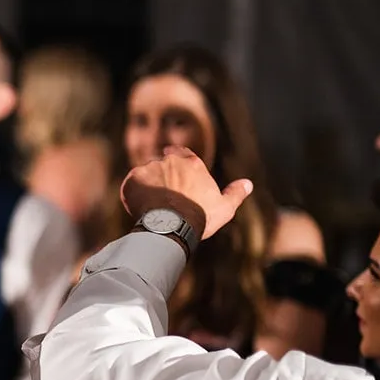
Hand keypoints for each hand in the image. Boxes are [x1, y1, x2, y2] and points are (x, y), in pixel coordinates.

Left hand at [121, 145, 252, 240]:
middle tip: (163, 196)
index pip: (183, 153)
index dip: (178, 160)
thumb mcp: (225, 207)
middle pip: (162, 164)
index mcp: (192, 163)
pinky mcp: (133, 180)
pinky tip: (140, 207)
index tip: (175, 169)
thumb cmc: (201, 216)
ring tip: (151, 205)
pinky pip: (131, 184)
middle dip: (162, 176)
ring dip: (148, 185)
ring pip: (146, 174)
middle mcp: (170, 161)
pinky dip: (133, 193)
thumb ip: (235, 193)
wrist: (172, 225)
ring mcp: (150, 168)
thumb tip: (248, 184)